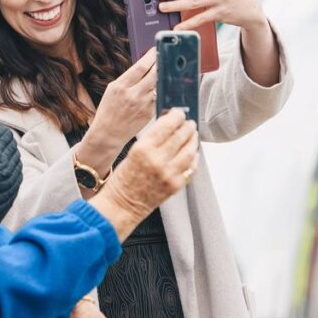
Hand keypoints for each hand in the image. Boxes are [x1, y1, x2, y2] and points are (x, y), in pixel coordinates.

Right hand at [80, 48, 156, 168]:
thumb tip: (144, 66)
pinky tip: (164, 85)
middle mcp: (132, 95)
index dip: (151, 56)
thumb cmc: (109, 110)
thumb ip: (128, 79)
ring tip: (167, 69)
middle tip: (166, 57)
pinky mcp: (150, 113)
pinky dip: (162, 90)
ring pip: (159, 85)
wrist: (109, 133)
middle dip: (161, 63)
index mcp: (120, 86)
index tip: (156, 50)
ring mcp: (143, 104)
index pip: (140, 67)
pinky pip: (159, 97)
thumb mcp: (112, 90)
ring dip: (164, 76)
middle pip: (154, 74)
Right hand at [92, 109, 198, 239]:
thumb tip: (169, 127)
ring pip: (191, 151)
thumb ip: (152, 140)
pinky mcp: (176, 185)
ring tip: (193, 135)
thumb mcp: (133, 152)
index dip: (176, 116)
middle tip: (189, 123)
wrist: (122, 205)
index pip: (167, 125)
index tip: (179, 112)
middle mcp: (158, 160)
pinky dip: (194, 158)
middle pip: (182, 136)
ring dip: (193, 140)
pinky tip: (193, 153)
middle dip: (187, 126)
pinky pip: (192, 168)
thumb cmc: (123, 179)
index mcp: (143, 149)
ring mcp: (169, 174)